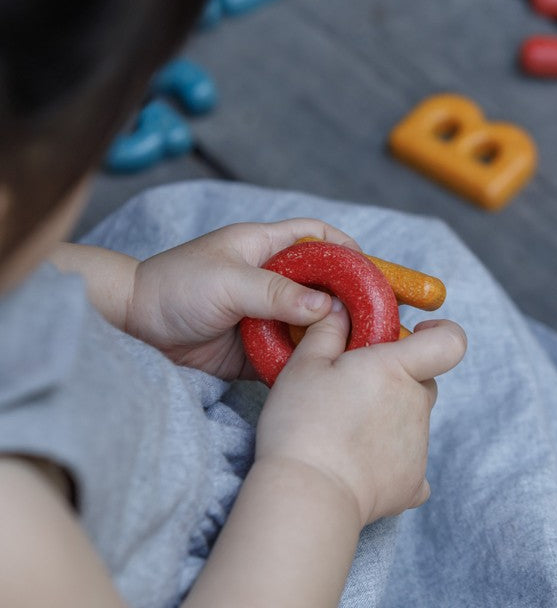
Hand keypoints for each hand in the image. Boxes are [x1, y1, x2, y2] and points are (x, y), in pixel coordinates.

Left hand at [126, 220, 362, 379]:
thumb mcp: (229, 283)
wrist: (129, 329)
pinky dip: (305, 362)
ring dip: (330, 335)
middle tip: (377, 318)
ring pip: (310, 323)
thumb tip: (327, 308)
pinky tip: (322, 370)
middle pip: (322, 285)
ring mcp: (263, 315)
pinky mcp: (253, 349)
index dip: (346, 249)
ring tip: (357, 349)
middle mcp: (269, 280)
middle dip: (349, 300)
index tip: (372, 271)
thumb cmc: (173, 288)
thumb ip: (278, 294)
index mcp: (264, 248)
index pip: (316, 237)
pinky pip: (289, 355)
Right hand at [255, 312, 467, 524]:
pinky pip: (411, 465)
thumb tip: (339, 310)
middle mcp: (417, 405)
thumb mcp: (303, 367)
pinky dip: (392, 463)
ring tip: (344, 434)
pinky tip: (361, 467)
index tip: (419, 335)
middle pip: (424, 382)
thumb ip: (326, 332)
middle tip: (356, 390)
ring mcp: (420, 446)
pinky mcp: (413, 483)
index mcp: (397, 369)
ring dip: (390, 420)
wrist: (307, 495)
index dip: (442, 333)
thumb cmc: (302, 425)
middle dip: (399, 380)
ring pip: (414, 421)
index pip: (451, 342)